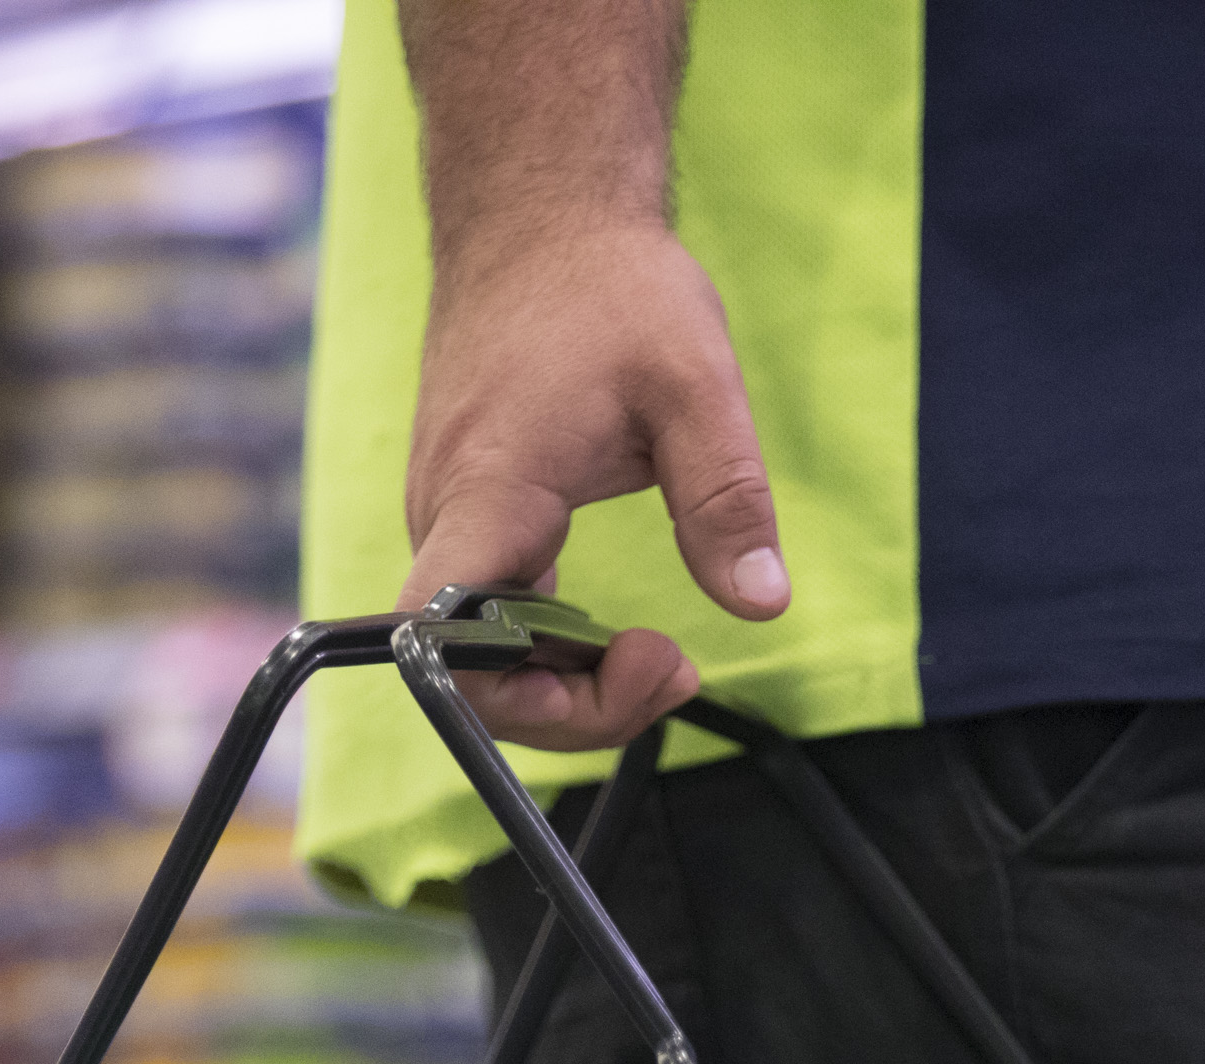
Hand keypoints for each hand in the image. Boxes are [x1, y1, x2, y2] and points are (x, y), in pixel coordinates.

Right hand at [404, 219, 789, 751]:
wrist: (538, 216)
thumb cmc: (607, 287)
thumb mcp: (696, 383)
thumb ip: (726, 498)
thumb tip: (761, 600)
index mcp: (486, 494)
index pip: (448, 645)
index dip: (531, 698)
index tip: (635, 661)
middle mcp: (443, 519)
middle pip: (475, 678)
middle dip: (578, 706)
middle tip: (675, 667)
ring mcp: (445, 522)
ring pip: (483, 657)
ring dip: (570, 680)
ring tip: (659, 652)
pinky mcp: (464, 519)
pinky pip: (491, 619)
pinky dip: (552, 645)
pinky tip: (612, 628)